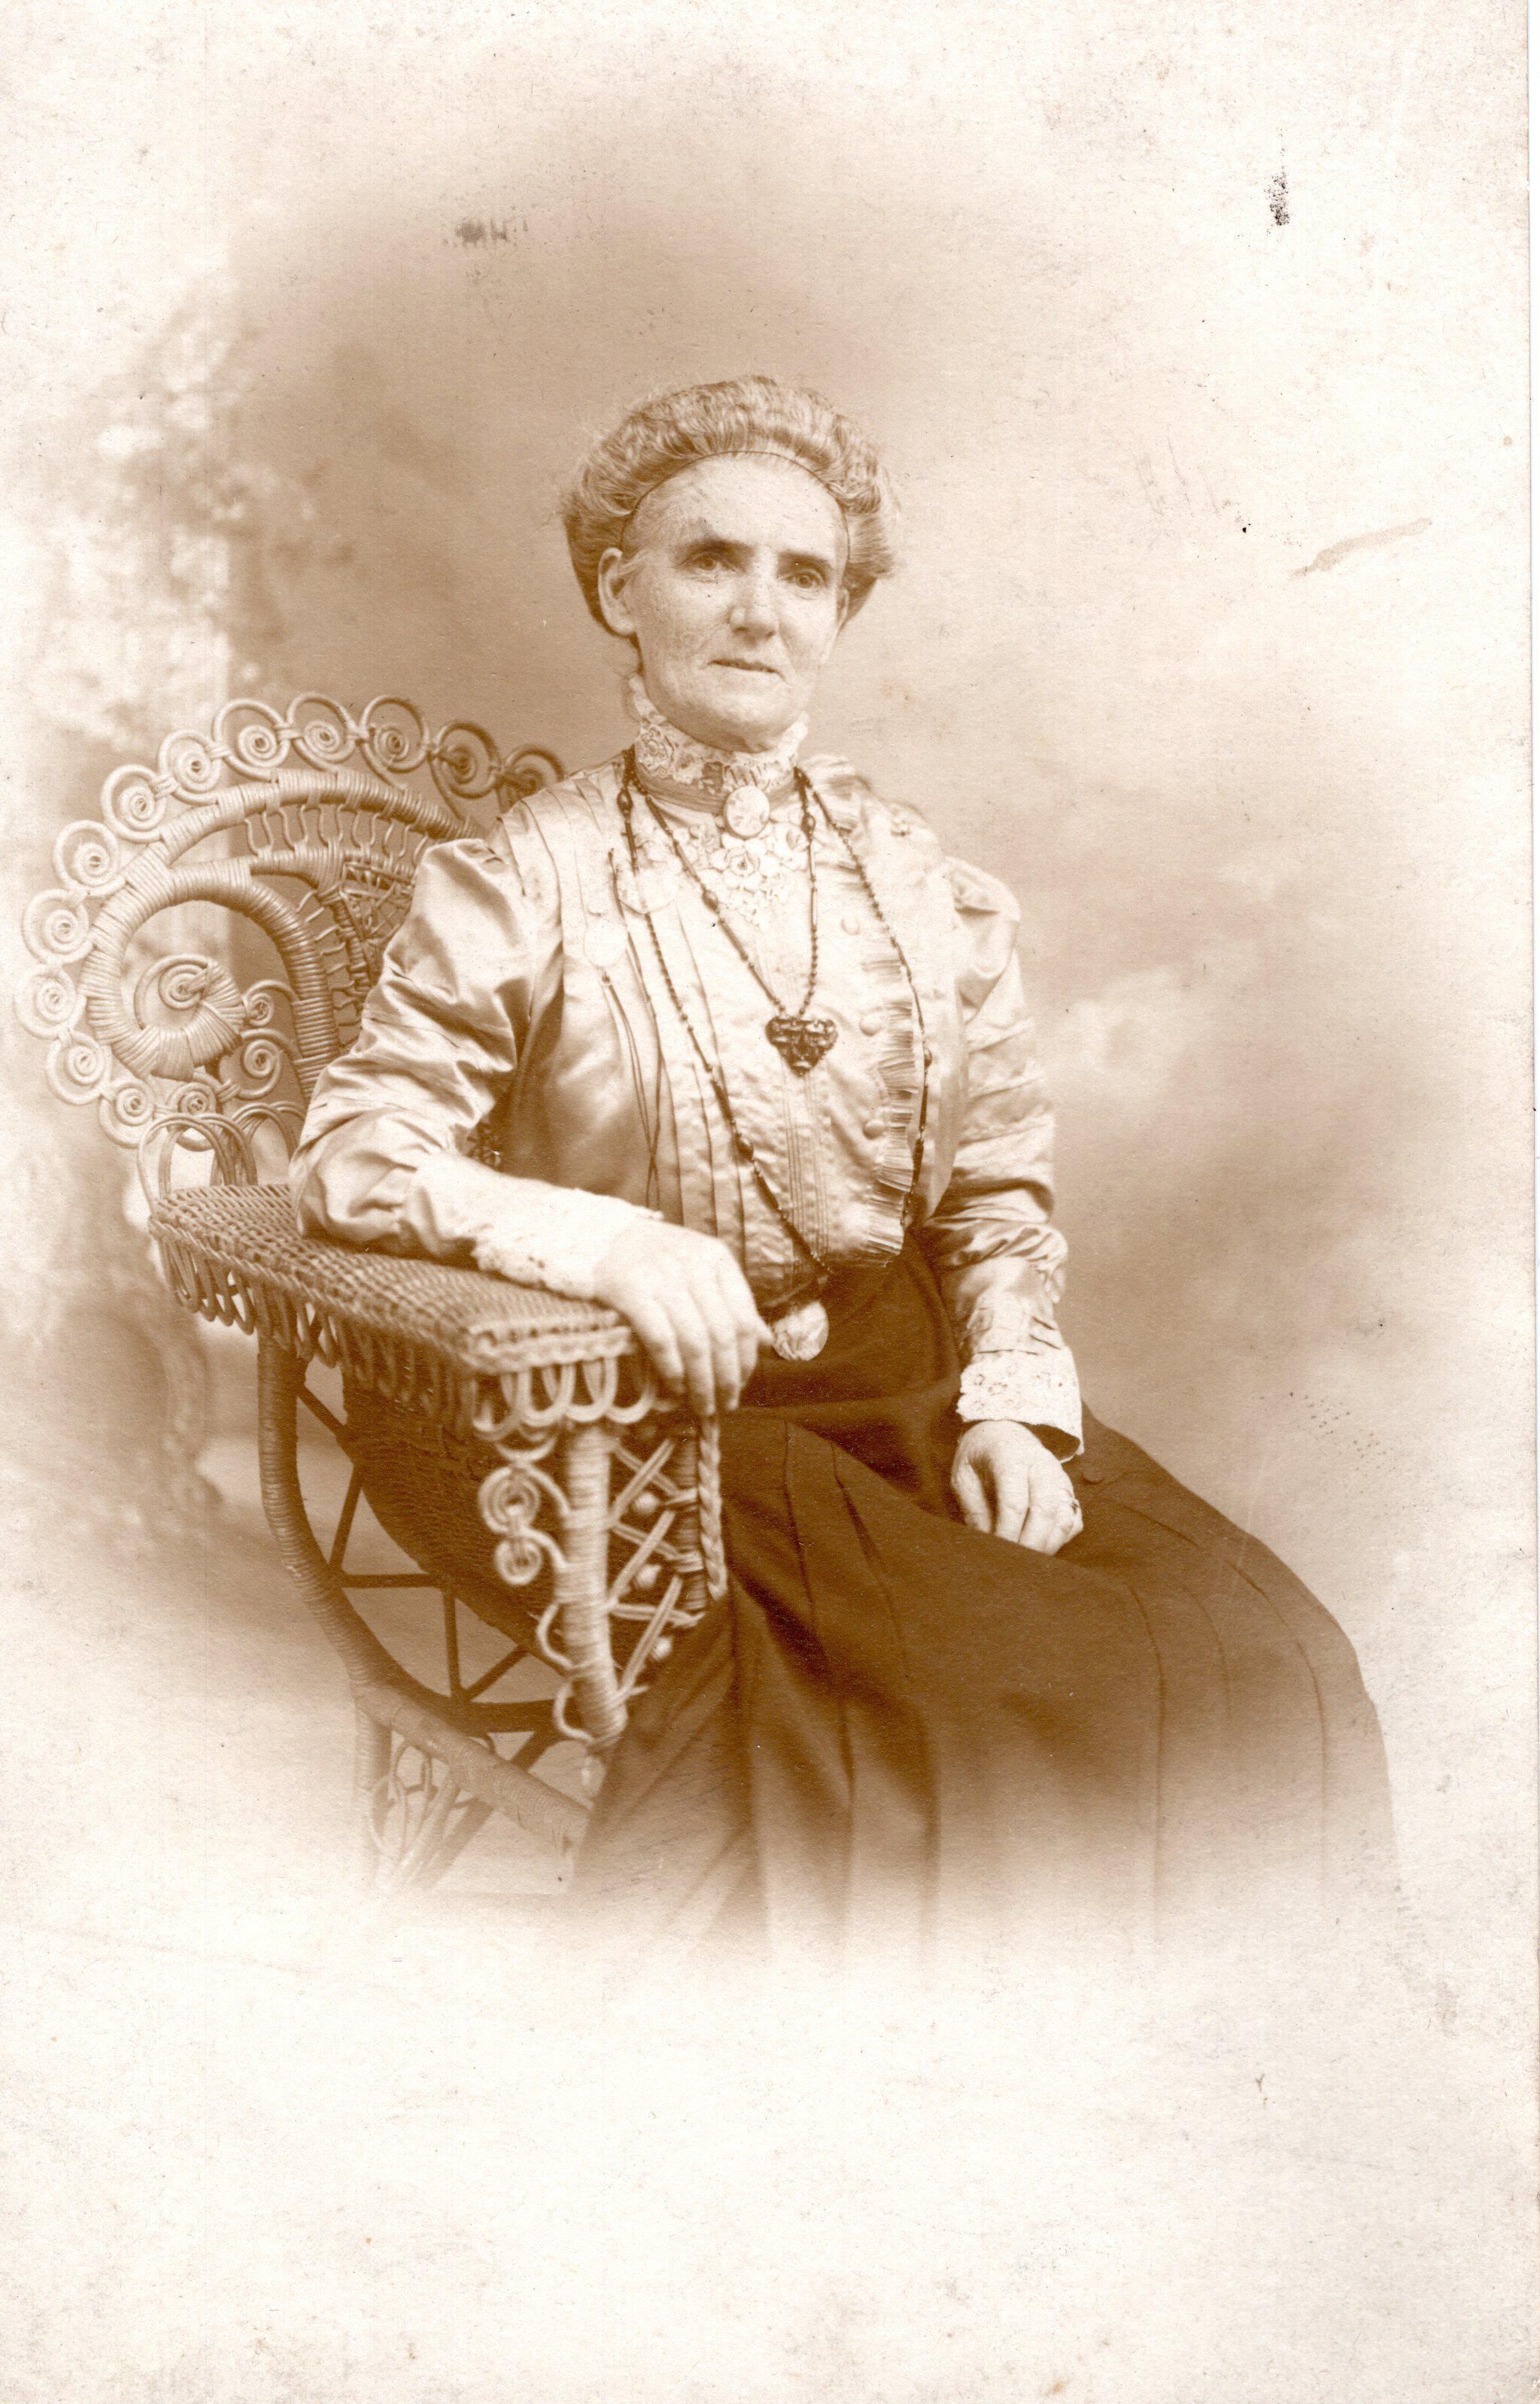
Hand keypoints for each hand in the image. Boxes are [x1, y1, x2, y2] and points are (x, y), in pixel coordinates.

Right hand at [592, 1219, 771, 1416]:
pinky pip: (661, 1338)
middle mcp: (693, 1265)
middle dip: (726, 1378)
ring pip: (695, 1342)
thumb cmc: (657, 1259)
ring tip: (702, 1406)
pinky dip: (672, 1368)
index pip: (743, 1317)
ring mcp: (662, 1277)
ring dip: (701, 1382)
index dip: (746, 1358)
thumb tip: (766, 1341)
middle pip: (722, 1334)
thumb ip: (733, 1303)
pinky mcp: (631, 1290)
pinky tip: (675, 1387)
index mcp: (717, 1258)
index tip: (742, 1384)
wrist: (600, 1238)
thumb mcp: (701, 1269)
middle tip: (724, 1406)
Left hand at [951, 1420, 1082, 1553]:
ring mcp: (1059, 1477)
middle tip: (1015, 1563)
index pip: (1015, 1502)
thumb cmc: (979, 1456)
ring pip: (1063, 1518)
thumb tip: (987, 1544)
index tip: (998, 1551)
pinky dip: (1060, 1539)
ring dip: (1047, 1545)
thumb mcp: (963, 1477)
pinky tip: (1041, 1547)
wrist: (1003, 1431)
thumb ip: (974, 1510)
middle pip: (1045, 1511)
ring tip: (1027, 1561)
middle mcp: (1041, 1465)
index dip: (1007, 1532)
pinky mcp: (1067, 1490)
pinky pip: (1073, 1521)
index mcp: (1010, 1457)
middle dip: (1030, 1544)